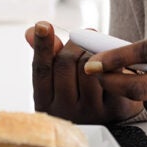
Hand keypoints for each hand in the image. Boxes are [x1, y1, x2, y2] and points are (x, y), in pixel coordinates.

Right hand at [24, 21, 143, 124]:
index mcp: (45, 103)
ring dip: (94, 52)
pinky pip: (111, 73)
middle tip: (84, 36)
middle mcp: (65, 111)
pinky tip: (112, 64)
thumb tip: (30, 32)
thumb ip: (48, 57)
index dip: (42, 46)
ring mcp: (91, 112)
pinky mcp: (115, 109)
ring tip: (98, 52)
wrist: (115, 121)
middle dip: (75, 45)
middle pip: (65, 63)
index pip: (41, 69)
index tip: (42, 25)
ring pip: (88, 67)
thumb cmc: (81, 94)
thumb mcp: (59, 81)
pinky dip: (111, 62)